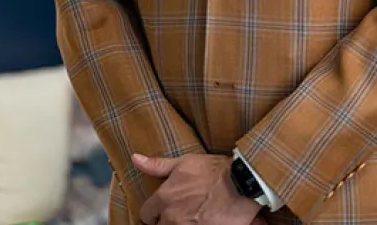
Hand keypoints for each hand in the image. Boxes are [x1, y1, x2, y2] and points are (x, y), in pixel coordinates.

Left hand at [133, 152, 262, 224]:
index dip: (154, 210)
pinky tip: (202, 220)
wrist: (241, 184)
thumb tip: (136, 158)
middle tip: (181, 210)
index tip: (163, 207)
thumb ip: (158, 165)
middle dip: (166, 219)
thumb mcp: (185, 162)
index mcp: (165, 198)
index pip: (146, 214)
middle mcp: (172, 217)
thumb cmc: (213, 170)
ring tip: (192, 215)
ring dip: (179, 224)